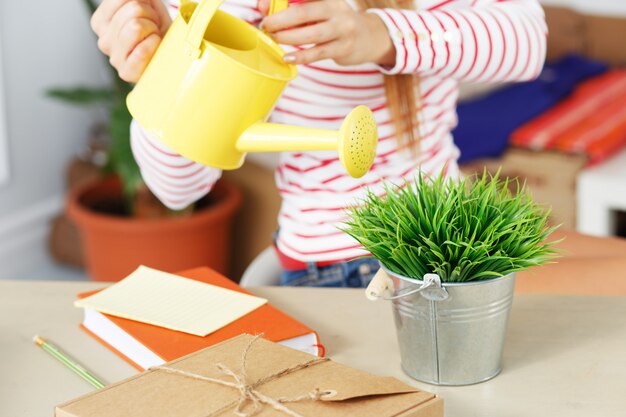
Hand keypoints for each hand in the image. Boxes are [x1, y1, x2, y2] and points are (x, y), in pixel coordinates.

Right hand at [91, 0, 171, 81]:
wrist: (171, 57)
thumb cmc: (158, 31)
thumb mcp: (148, 6)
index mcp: (101, 22)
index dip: (143, 1)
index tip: (146, 13)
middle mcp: (103, 40)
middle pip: (134, 9)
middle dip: (151, 16)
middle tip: (153, 28)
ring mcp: (114, 58)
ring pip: (136, 26)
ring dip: (154, 29)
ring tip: (154, 36)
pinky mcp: (127, 72)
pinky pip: (142, 50)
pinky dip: (154, 44)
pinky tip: (155, 46)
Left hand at [259, 0, 394, 65]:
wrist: (369, 37)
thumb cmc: (336, 22)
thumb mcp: (320, 10)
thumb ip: (295, 9)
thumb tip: (264, 10)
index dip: (281, 1)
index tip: (262, 7)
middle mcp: (337, 10)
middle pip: (304, 13)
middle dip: (280, 20)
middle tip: (265, 25)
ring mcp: (343, 29)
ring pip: (312, 34)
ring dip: (289, 37)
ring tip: (274, 39)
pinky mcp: (343, 48)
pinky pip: (319, 53)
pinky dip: (301, 56)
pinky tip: (288, 58)